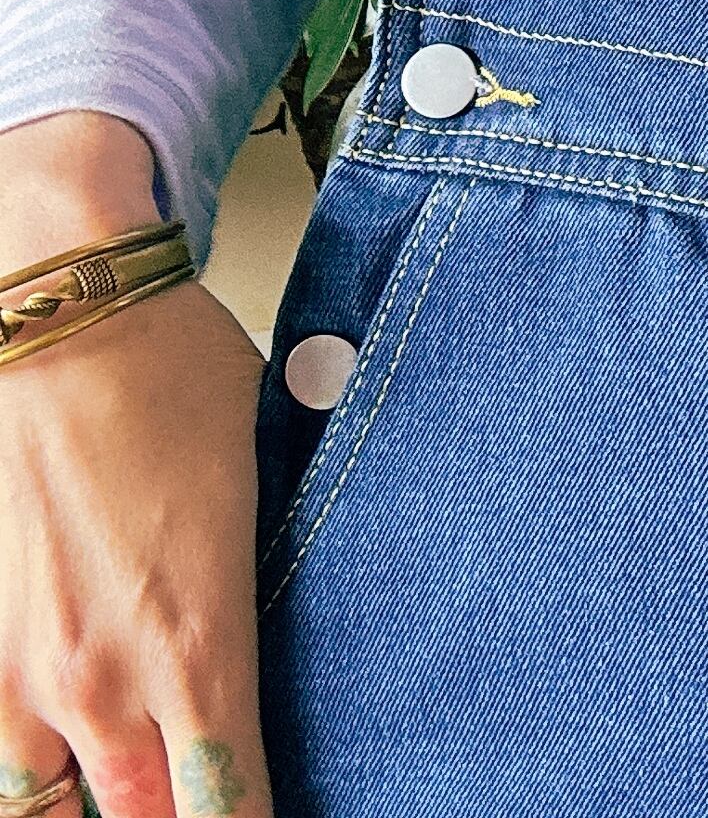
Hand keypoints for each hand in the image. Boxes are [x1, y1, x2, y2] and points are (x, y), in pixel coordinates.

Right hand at [0, 116, 271, 817]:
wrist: (67, 317)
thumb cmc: (176, 382)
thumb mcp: (261, 480)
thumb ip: (264, 580)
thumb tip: (300, 619)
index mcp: (197, 643)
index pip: (226, 806)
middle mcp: (100, 684)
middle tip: (204, 798)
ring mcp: (19, 676)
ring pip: (45, 817)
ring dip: (93, 814)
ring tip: (132, 791)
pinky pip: (0, 766)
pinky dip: (31, 784)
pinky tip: (60, 779)